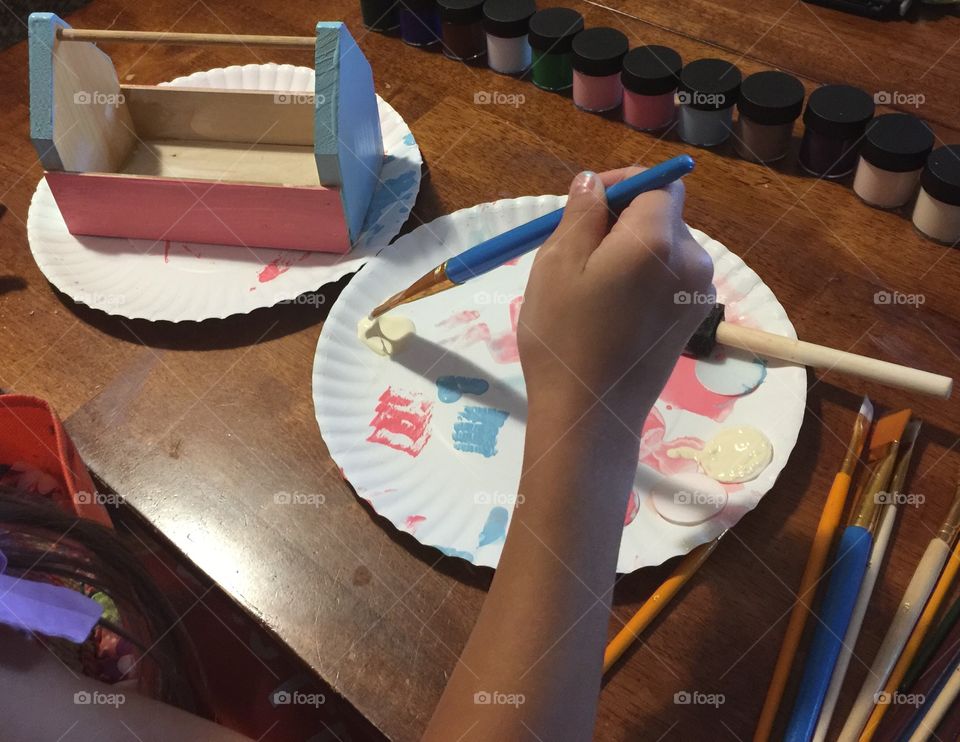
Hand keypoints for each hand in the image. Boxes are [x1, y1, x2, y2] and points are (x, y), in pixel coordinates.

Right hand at [518, 167, 714, 430]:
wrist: (591, 414)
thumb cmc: (564, 337)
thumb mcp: (557, 264)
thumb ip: (582, 213)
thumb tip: (594, 183)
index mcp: (656, 239)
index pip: (657, 184)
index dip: (624, 183)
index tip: (588, 201)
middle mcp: (690, 260)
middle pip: (664, 214)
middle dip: (625, 218)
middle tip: (578, 246)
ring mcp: (698, 292)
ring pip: (666, 246)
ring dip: (632, 249)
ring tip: (591, 283)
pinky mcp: (693, 318)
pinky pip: (671, 277)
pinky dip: (644, 277)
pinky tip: (613, 307)